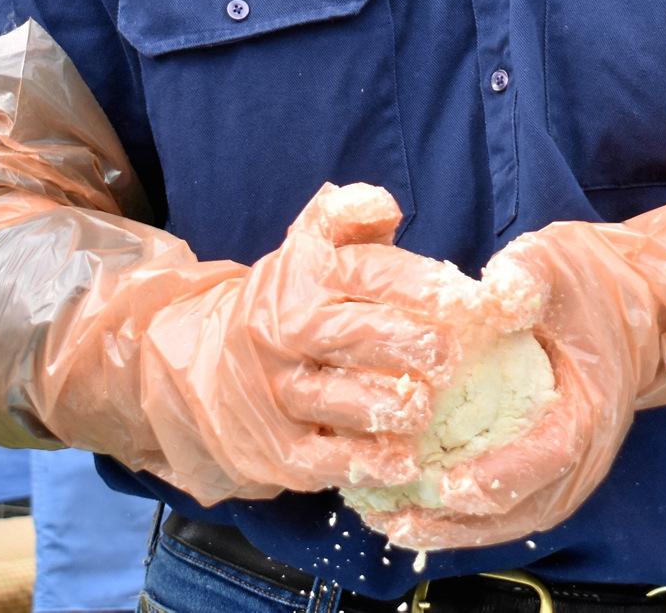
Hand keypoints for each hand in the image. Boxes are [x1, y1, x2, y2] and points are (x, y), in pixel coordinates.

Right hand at [140, 183, 503, 496]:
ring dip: (392, 404)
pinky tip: (405, 461)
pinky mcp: (275, 449)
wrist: (199, 370)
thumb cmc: (285, 307)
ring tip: (425, 405)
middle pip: (355, 336)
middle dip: (412, 344)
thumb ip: (348, 218)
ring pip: (339, 400)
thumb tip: (382, 203)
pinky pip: (325, 460)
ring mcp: (278, 393)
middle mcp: (286, 332)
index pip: (367, 272)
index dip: (420, 284)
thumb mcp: (308, 250)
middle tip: (451, 355)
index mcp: (303, 277)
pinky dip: (369, 463)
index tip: (466, 298)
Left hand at [362, 219, 665, 550]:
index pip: (547, 456)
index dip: (496, 476)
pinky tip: (415, 512)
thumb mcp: (557, 261)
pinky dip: (466, 519)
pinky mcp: (553, 473)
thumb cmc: (591, 284)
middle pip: (523, 508)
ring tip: (392, 526)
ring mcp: (571, 472)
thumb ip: (526, 275)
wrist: (640, 309)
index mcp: (588, 408)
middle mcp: (585, 455)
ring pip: (514, 519)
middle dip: (458, 522)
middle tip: (395, 521)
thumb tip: (497, 294)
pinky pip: (511, 508)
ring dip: (455, 529)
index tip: (444, 485)